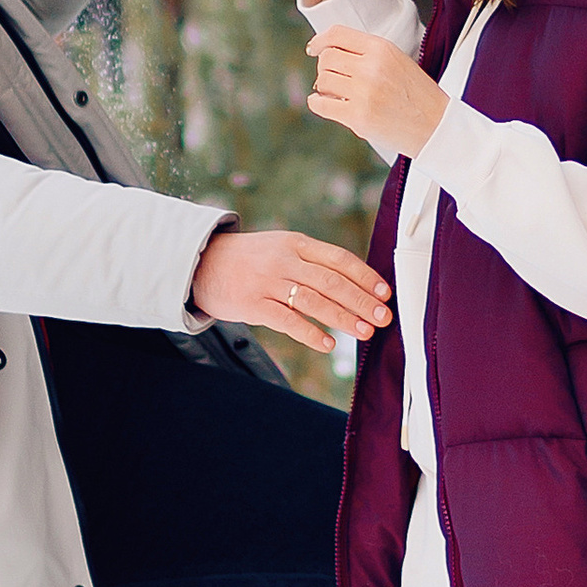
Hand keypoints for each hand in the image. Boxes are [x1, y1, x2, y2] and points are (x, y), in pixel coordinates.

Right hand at [191, 225, 392, 351]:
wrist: (202, 262)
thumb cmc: (250, 258)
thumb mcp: (281, 247)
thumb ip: (312, 261)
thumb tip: (354, 284)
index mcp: (296, 243)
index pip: (339, 259)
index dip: (365, 276)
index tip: (384, 293)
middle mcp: (285, 260)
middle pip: (331, 281)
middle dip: (361, 301)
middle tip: (383, 318)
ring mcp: (268, 281)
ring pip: (314, 301)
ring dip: (343, 318)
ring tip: (364, 332)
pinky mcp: (253, 303)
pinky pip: (287, 320)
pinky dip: (310, 333)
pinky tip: (328, 343)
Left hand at [307, 27, 448, 160]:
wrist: (436, 126)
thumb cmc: (416, 94)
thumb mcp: (397, 60)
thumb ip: (366, 53)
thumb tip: (326, 52)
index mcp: (382, 48)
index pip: (338, 34)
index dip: (320, 40)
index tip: (314, 48)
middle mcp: (371, 67)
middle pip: (326, 58)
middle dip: (325, 68)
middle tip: (334, 78)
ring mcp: (363, 93)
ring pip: (322, 80)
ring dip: (324, 87)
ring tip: (337, 93)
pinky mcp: (358, 117)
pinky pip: (321, 104)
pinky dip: (317, 103)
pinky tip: (323, 103)